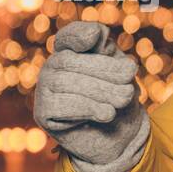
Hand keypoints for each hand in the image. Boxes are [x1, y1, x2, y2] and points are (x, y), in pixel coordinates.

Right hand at [34, 22, 149, 171]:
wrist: (121, 138)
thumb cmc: (120, 98)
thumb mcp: (121, 70)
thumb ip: (107, 49)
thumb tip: (94, 33)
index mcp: (72, 52)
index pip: (69, 36)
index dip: (78, 34)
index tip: (95, 37)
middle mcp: (53, 67)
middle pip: (69, 60)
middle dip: (105, 72)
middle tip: (129, 85)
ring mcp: (44, 89)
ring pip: (64, 82)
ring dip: (101, 91)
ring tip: (124, 100)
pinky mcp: (43, 113)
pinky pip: (61, 105)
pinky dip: (88, 108)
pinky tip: (107, 114)